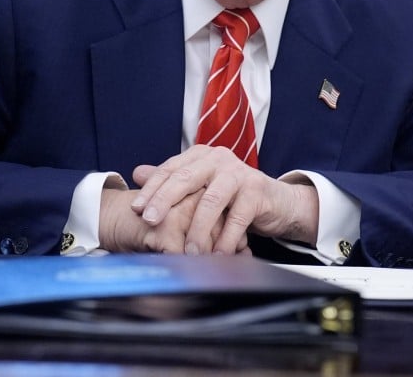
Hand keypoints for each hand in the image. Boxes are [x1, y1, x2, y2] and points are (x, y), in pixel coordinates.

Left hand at [131, 145, 318, 254]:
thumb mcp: (201, 187)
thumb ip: (171, 180)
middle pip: (186, 178)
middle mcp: (219, 159)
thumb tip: (136, 172)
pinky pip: (237, 218)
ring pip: (211, 201)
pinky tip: (217, 255)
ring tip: (188, 252)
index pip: (171, 169)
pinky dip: (225, 240)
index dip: (152, 188)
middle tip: (149, 221)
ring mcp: (240, 174)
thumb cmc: (233, 196)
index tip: (135, 209)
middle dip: (165, 200)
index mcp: (202, 156)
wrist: (277, 202)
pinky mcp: (257, 191)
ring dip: (197, 230)